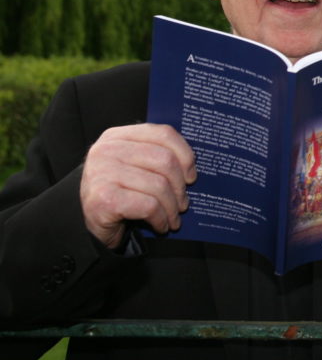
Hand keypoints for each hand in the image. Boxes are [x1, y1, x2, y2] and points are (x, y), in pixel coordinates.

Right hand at [80, 124, 196, 248]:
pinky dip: (161, 219)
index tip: (191, 176)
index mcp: (118, 136)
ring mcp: (102, 173)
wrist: (90, 223)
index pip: (163, 134)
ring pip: (159, 186)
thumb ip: (156, 156)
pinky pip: (149, 206)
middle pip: (165, 160)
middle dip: (180, 186)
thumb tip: (192, 166)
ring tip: (174, 217)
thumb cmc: (119, 192)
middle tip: (183, 203)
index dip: (185, 155)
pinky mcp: (104, 198)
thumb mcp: (135, 166)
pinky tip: (161, 225)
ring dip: (172, 208)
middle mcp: (107, 150)